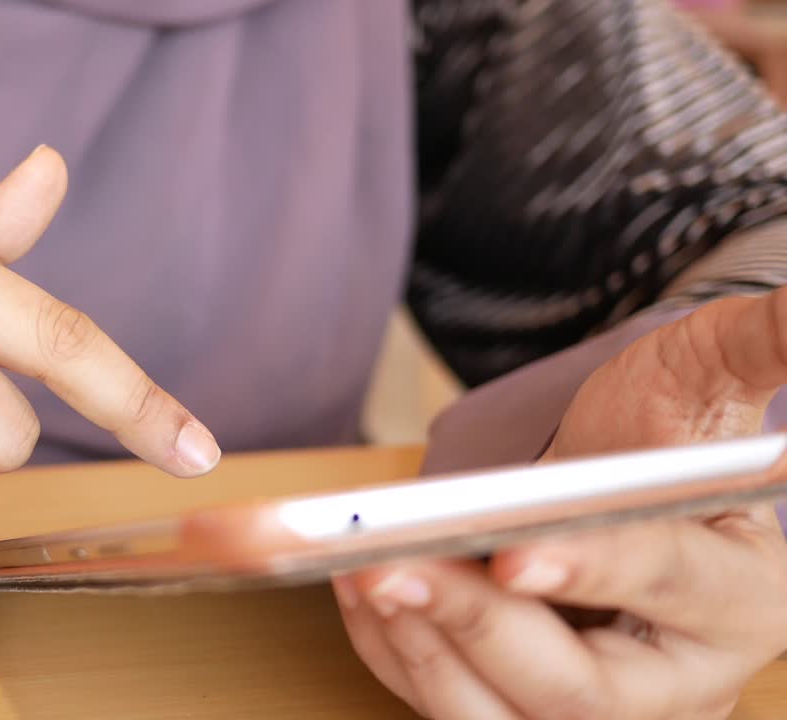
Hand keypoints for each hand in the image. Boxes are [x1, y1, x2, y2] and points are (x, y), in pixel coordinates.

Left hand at [334, 288, 786, 718]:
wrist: (614, 488)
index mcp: (744, 598)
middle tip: (389, 566)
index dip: (597, 570)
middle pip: (579, 690)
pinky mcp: (527, 710)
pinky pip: (452, 706)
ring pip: (503, 719)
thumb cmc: (661, 433)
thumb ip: (763, 344)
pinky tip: (358, 593)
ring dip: (421, 652)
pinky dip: (396, 655)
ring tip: (359, 572)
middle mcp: (679, 681)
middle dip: (479, 629)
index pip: (673, 586)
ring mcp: (601, 711)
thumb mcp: (710, 375)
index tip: (516, 551)